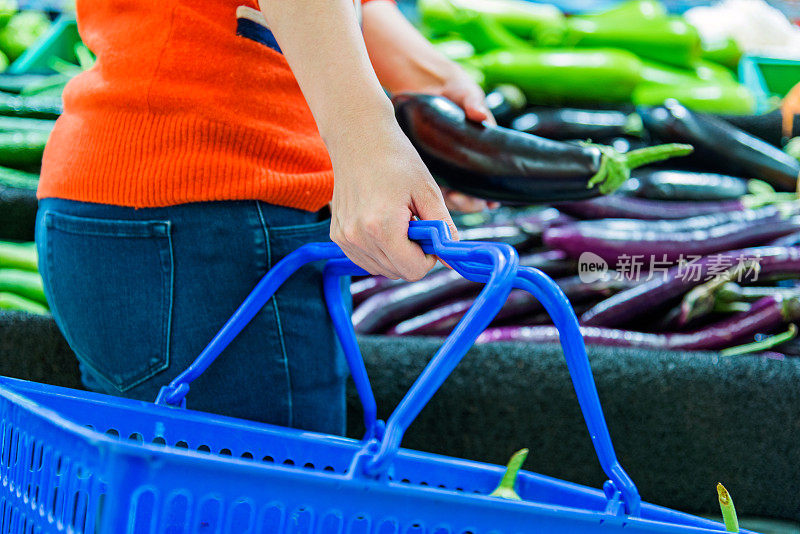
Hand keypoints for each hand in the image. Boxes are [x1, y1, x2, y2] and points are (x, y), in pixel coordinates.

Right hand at [329, 110, 457, 280]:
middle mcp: (358, 237)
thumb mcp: (428, 191)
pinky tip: (383, 225)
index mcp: (382, 227)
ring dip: (396, 254)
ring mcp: (344, 238)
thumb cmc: (396, 159)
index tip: (429, 234)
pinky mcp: (337, 236)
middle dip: (413, 255)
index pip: (414, 270)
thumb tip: (452, 258)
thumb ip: (443, 228)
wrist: (358, 137)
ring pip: (382, 269)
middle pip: (398, 272)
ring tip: (398, 221)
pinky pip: (365, 260)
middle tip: (414, 223)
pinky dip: (379, 251)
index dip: (429, 256)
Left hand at [419, 65, 500, 211]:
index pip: (491, 184)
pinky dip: (430, 192)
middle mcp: (466, 165)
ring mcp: (447, 167)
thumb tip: (480, 114)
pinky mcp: (429, 165)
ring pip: (450, 195)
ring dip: (448, 201)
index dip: (489, 197)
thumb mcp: (468, 94)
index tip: (486, 202)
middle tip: (457, 198)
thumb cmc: (457, 90)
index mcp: (484, 153)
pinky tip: (424, 192)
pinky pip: (431, 185)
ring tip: (442, 198)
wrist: (429, 86)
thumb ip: (474, 103)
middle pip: (471, 196)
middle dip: (467, 203)